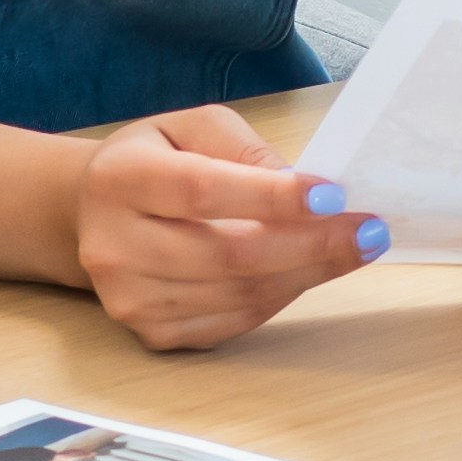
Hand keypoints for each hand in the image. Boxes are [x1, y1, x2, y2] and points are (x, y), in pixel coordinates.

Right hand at [74, 105, 372, 352]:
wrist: (94, 214)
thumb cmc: (155, 163)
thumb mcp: (192, 128)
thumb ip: (244, 149)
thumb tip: (303, 189)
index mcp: (121, 179)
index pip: (203, 192)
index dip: (273, 198)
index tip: (334, 195)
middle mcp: (113, 245)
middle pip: (228, 255)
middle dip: (311, 245)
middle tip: (367, 231)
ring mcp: (129, 298)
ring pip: (239, 295)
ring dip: (306, 273)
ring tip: (348, 248)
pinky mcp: (151, 332)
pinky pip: (234, 322)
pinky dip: (280, 297)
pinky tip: (303, 272)